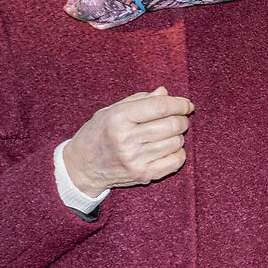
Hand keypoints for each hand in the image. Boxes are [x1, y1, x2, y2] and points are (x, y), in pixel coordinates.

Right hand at [64, 88, 193, 192]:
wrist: (81, 167)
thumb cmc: (98, 134)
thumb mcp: (111, 111)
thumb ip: (139, 100)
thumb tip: (165, 93)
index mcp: (118, 118)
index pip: (160, 107)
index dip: (179, 104)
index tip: (186, 104)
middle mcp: (127, 140)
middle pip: (172, 125)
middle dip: (181, 119)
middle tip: (178, 118)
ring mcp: (135, 160)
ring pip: (176, 142)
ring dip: (178, 136)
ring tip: (166, 134)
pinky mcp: (143, 175)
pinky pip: (175, 161)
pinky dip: (178, 152)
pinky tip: (167, 148)